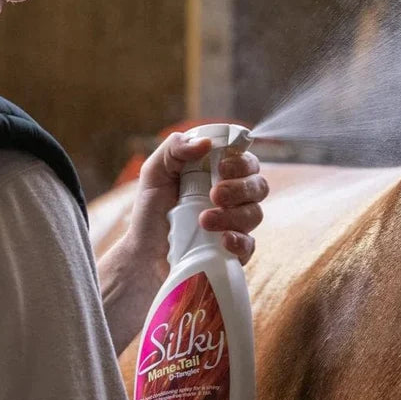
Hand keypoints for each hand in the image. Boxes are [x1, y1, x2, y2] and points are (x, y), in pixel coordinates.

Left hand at [125, 131, 268, 282]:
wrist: (142, 256)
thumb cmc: (150, 214)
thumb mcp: (155, 174)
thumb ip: (174, 148)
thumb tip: (205, 142)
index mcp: (218, 177)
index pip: (246, 163)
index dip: (242, 162)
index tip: (222, 168)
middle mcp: (231, 200)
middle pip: (258, 186)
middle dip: (240, 188)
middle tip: (214, 194)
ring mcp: (234, 227)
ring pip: (254, 214)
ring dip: (233, 215)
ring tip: (204, 220)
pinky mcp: (232, 254)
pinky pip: (249, 246)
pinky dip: (240, 241)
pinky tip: (223, 240)